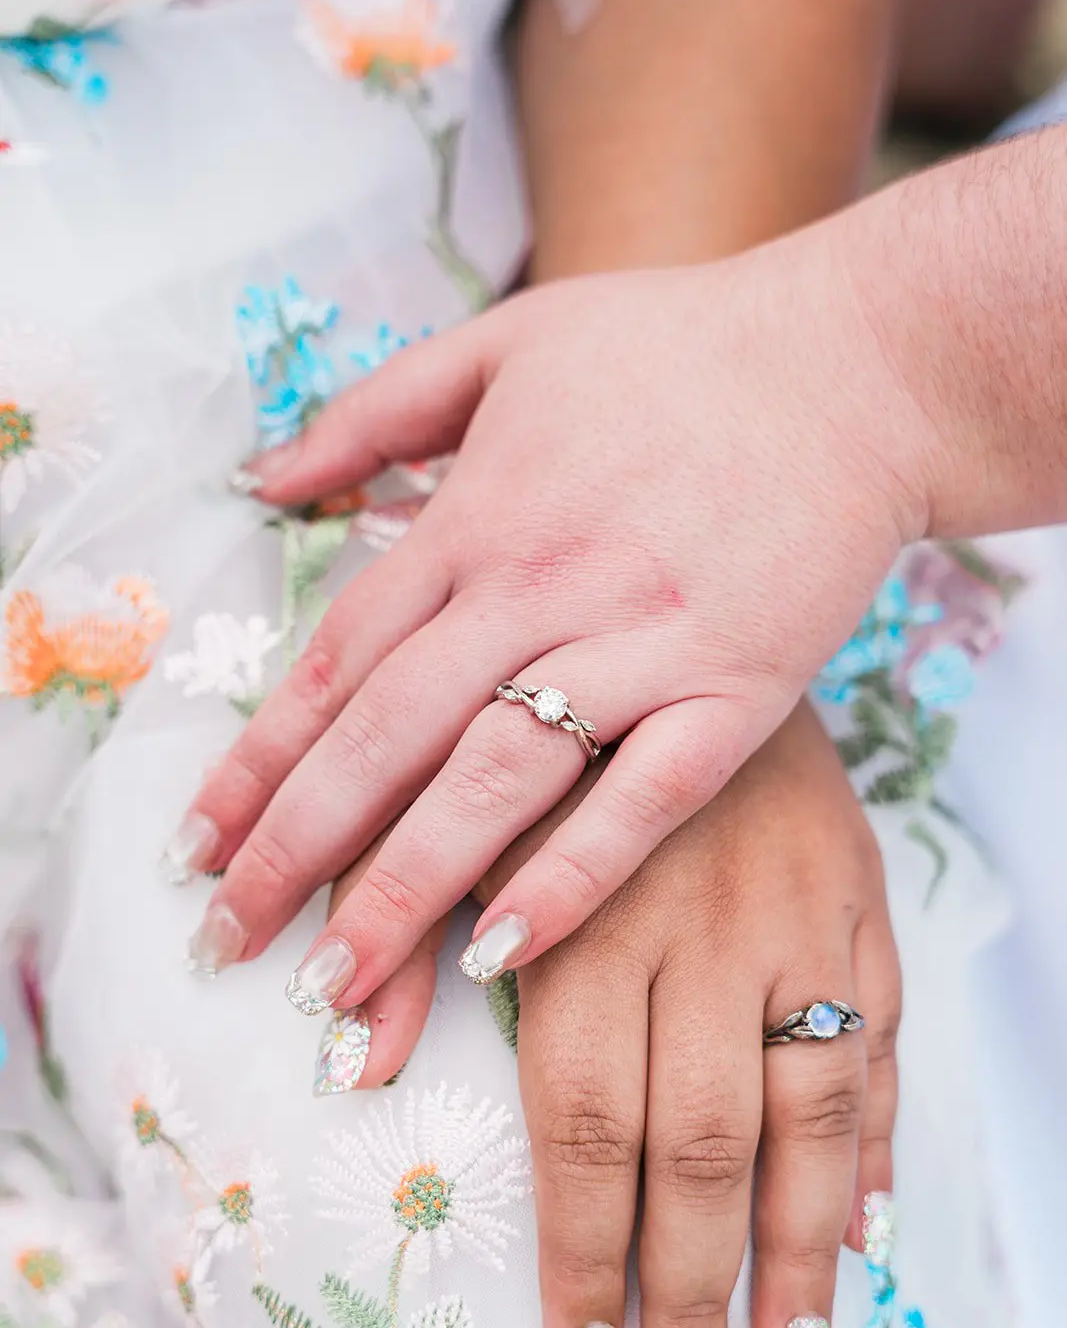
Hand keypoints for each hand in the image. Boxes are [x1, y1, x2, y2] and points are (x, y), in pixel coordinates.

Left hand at [177, 234, 931, 1000]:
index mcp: (476, 519)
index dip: (258, 762)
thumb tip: (264, 477)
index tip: (195, 846)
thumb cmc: (680, 348)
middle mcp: (537, 590)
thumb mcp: (506, 342)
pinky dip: (573, 875)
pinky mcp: (733, 689)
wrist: (861, 363)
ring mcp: (638, 643)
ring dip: (403, 888)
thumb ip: (375, 411)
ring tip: (330, 985)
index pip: (337, 663)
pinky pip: (642, 799)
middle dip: (294, 849)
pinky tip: (503, 954)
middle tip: (225, 943)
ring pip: (494, 781)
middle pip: (388, 737)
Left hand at [328, 703, 900, 1327]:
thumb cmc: (564, 733)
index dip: (580, 1245)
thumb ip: (403, 930)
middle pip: (699, 1141)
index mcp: (594, 911)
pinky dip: (879, 1148)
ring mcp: (801, 920)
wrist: (701, 612)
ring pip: (811, 1116)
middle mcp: (706, 927)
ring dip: (796, 1253)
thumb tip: (344, 1059)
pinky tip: (865, 1237)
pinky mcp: (866, 907)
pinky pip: (886, 1046)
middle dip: (686, 1284)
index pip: (584, 1118)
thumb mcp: (469, 811)